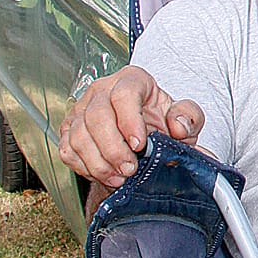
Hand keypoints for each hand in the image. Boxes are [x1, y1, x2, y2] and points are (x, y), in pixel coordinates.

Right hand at [57, 65, 204, 188]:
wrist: (145, 137)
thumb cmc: (162, 122)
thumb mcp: (185, 117)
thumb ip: (190, 117)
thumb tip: (178, 126)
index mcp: (132, 80)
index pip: (124, 94)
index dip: (130, 121)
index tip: (140, 145)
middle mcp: (102, 90)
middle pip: (97, 116)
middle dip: (113, 149)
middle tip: (129, 169)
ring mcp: (82, 109)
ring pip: (78, 135)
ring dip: (98, 162)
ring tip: (118, 177)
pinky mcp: (70, 129)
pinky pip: (67, 149)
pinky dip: (83, 167)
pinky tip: (103, 174)